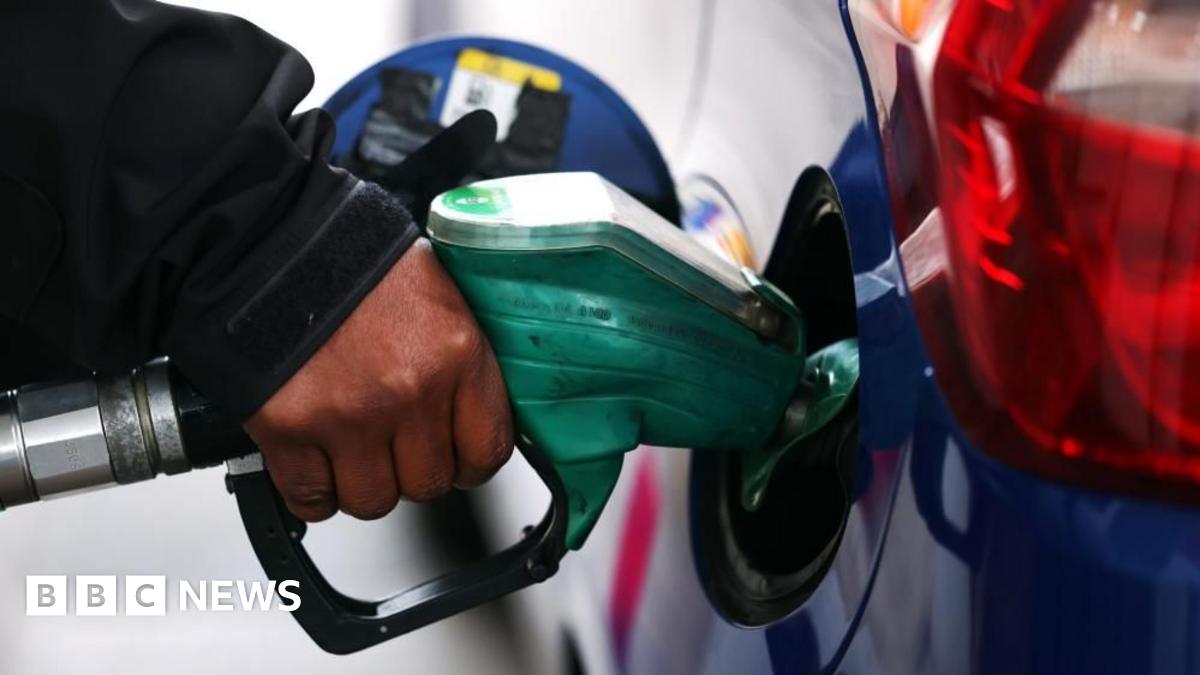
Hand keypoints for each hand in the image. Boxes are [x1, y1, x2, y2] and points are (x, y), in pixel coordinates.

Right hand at [243, 239, 512, 520]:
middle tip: (393, 443)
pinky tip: (313, 463)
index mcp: (456, 354)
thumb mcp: (436, 291)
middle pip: (429, 483)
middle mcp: (411, 391)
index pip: (487, 450)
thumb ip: (459, 355)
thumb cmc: (352, 255)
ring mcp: (351, 416)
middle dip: (412, 469)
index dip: (469, 460)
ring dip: (362, 483)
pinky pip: (312, 498)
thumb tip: (473, 407)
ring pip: (373, 500)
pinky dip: (312, 491)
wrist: (271, 236)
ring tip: (351, 448)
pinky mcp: (290, 429)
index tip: (454, 454)